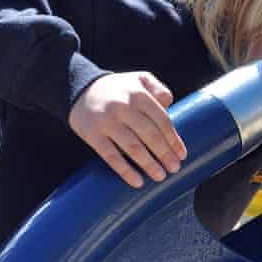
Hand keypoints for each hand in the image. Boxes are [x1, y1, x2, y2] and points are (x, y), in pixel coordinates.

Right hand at [68, 72, 187, 187]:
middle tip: (174, 168)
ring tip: (160, 176)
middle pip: (150, 135)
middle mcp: (123, 107)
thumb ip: (158, 89)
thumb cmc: (118, 89)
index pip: (161, 120)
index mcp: (138, 94)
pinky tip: (137, 182)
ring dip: (149, 164)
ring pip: (133, 147)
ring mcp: (107, 122)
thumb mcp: (139, 79)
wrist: (80, 90)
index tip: (181, 154)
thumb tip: (170, 105)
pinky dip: (125, 171)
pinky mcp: (92, 135)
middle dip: (164, 154)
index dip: (173, 139)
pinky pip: (111, 156)